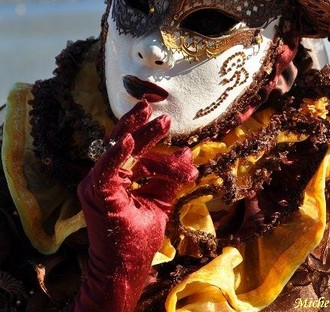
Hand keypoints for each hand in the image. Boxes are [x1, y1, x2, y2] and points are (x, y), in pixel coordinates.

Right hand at [73, 100, 196, 311]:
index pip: (136, 151)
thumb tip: (187, 151)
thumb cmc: (139, 237)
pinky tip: (128, 140)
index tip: (170, 125)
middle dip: (139, 123)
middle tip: (153, 106)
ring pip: (117, 150)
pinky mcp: (96, 194)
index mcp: (118, 177)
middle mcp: (105, 176)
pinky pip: (105, 170)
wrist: (125, 267)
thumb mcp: (161, 201)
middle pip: (121, 142)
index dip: (153, 139)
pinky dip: (116, 155)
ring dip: (135, 132)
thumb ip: (170, 177)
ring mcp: (97, 184)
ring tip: (151, 115)